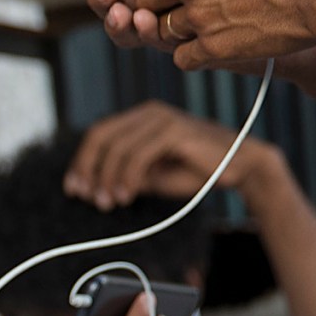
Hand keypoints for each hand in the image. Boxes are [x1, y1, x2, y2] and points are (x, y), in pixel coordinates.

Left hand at [63, 101, 284, 210]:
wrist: (240, 167)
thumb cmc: (196, 171)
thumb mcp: (153, 175)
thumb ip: (125, 176)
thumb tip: (93, 188)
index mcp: (140, 118)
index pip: (99, 135)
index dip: (81, 162)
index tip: (74, 188)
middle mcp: (148, 113)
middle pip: (101, 137)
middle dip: (88, 169)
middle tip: (86, 197)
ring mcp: (162, 119)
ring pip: (117, 148)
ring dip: (107, 179)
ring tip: (109, 202)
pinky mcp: (174, 130)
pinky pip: (138, 154)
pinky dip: (127, 177)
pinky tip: (126, 195)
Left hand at [77, 0, 315, 70]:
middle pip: (141, 0)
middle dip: (151, 5)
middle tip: (172, 7)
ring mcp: (200, 16)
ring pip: (160, 31)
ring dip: (177, 30)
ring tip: (207, 22)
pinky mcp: (215, 47)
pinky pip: (182, 58)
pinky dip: (193, 54)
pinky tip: (212, 45)